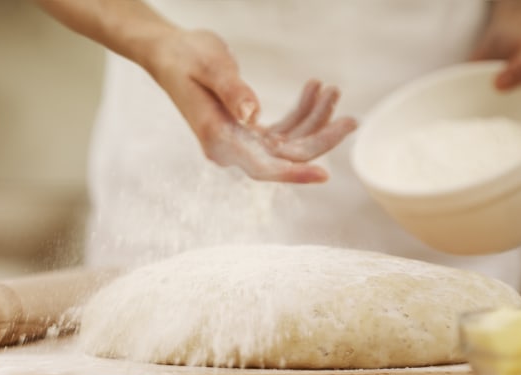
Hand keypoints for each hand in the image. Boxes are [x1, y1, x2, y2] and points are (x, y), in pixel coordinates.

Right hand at [145, 29, 356, 182]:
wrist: (169, 55)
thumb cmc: (185, 57)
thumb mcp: (210, 65)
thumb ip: (232, 90)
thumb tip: (253, 115)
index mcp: (218, 138)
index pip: (262, 167)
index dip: (294, 173)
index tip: (324, 174)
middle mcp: (231, 148)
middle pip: (284, 158)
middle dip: (320, 139)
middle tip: (351, 119)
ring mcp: (240, 142)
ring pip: (288, 144)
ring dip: (314, 120)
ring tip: (330, 90)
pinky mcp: (247, 132)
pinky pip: (283, 131)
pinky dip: (302, 113)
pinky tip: (314, 90)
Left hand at [471, 23, 520, 203]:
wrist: (489, 44)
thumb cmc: (514, 44)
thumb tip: (505, 81)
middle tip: (514, 218)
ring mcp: (496, 140)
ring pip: (498, 172)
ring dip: (492, 193)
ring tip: (479, 214)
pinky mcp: (472, 138)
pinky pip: (467, 158)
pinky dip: (461, 173)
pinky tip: (448, 187)